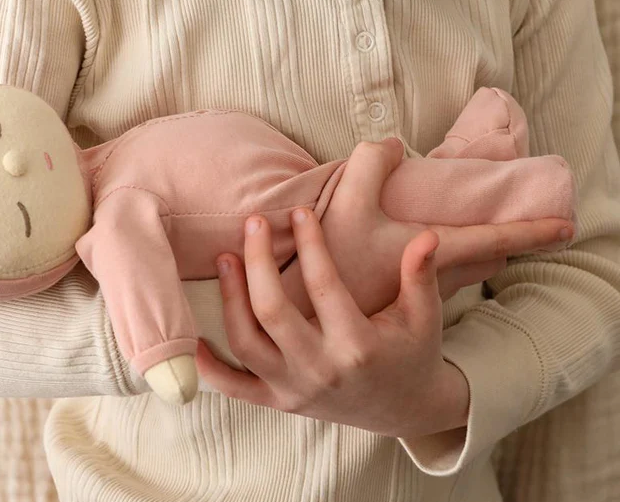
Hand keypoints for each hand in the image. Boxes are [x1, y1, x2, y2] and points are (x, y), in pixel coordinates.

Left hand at [196, 208, 469, 437]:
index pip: (324, 286)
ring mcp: (294, 390)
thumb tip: (427, 235)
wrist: (404, 410)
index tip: (300, 210)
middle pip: (273, 312)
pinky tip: (193, 336)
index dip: (311, 244)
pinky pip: (234, 389)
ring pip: (246, 343)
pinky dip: (209, 366)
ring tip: (226, 257)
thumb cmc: (413, 353)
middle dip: (257, 262)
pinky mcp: (279, 403)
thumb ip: (420, 275)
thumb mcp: (425, 317)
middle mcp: (320, 371)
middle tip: (252, 221)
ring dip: (230, 298)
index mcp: (358, 346)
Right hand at [311, 138, 573, 316]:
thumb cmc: (334, 261)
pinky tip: (424, 251)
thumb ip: (374, 161)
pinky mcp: (394, 299)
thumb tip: (395, 145)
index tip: (566, 226)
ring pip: (462, 270)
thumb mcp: (350, 199)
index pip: (496, 238)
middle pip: (484, 259)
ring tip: (478, 237)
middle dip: (507, 243)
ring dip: (478, 254)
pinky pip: (436, 278)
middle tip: (524, 230)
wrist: (301, 314)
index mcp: (434, 254)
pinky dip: (446, 262)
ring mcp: (414, 294)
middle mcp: (433, 279)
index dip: (533, 230)